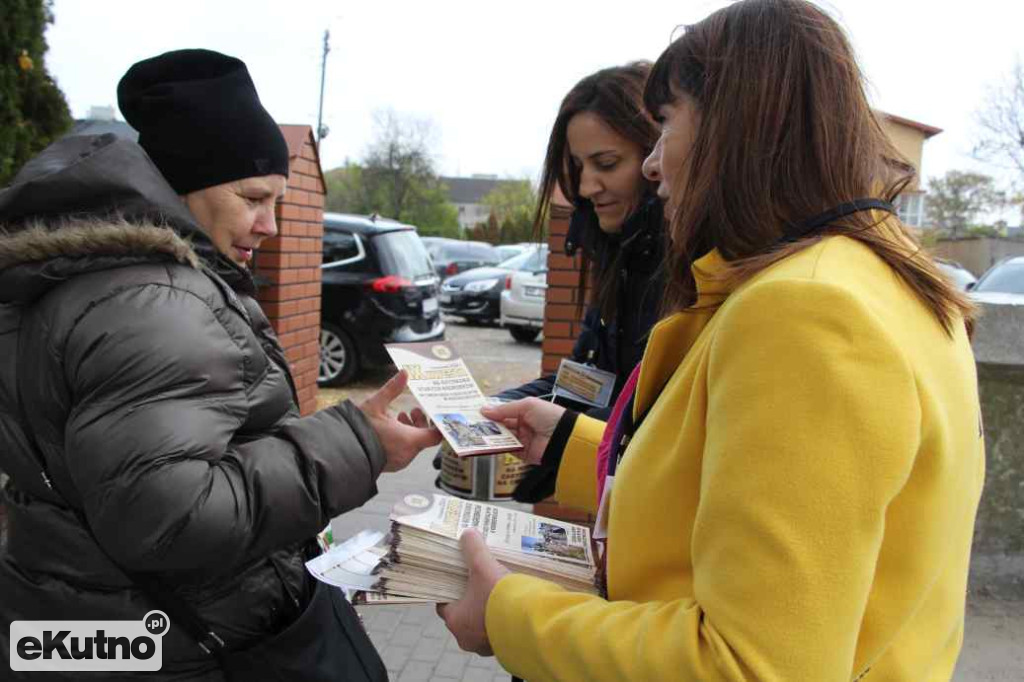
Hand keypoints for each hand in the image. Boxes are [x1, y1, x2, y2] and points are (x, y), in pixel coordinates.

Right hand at [359, 371, 441, 471]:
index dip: (438, 424)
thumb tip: (404, 372)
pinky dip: (401, 440)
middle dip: (420, 423)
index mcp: (409, 440)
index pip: (436, 436)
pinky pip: (402, 452)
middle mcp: (407, 454)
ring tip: (399, 416)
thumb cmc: (358, 430)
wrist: (339, 452)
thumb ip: (392, 389)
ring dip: (409, 430)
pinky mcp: (389, 466)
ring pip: (412, 446)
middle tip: (412, 411)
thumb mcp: (375, 405)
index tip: (434, 413)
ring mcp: (398, 462)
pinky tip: (389, 428)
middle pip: (424, 439)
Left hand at [436, 529, 508, 655]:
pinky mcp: (505, 647)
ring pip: (481, 627)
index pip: (444, 606)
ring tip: (498, 595)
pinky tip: (512, 608)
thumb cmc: (499, 598)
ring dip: (488, 614)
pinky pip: (499, 633)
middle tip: (479, 585)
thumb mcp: (483, 567)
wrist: (530, 623)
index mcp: (456, 621)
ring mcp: (486, 646)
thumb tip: (468, 534)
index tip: (457, 580)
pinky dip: (502, 621)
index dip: (449, 591)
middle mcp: (467, 638)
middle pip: (463, 616)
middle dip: (471, 602)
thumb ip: (474, 548)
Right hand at [481, 398, 565, 465]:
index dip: (491, 412)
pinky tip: (486, 444)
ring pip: (502, 438)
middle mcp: (524, 426)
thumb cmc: (550, 416)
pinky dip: (497, 447)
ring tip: (474, 432)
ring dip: (490, 436)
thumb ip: (505, 408)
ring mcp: (523, 440)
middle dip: (488, 424)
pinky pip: (507, 450)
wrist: (564, 437)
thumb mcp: (527, 405)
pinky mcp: (523, 454)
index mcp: (526, 412)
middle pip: (501, 425)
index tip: (475, 412)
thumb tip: (484, 410)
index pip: (505, 411)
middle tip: (471, 423)